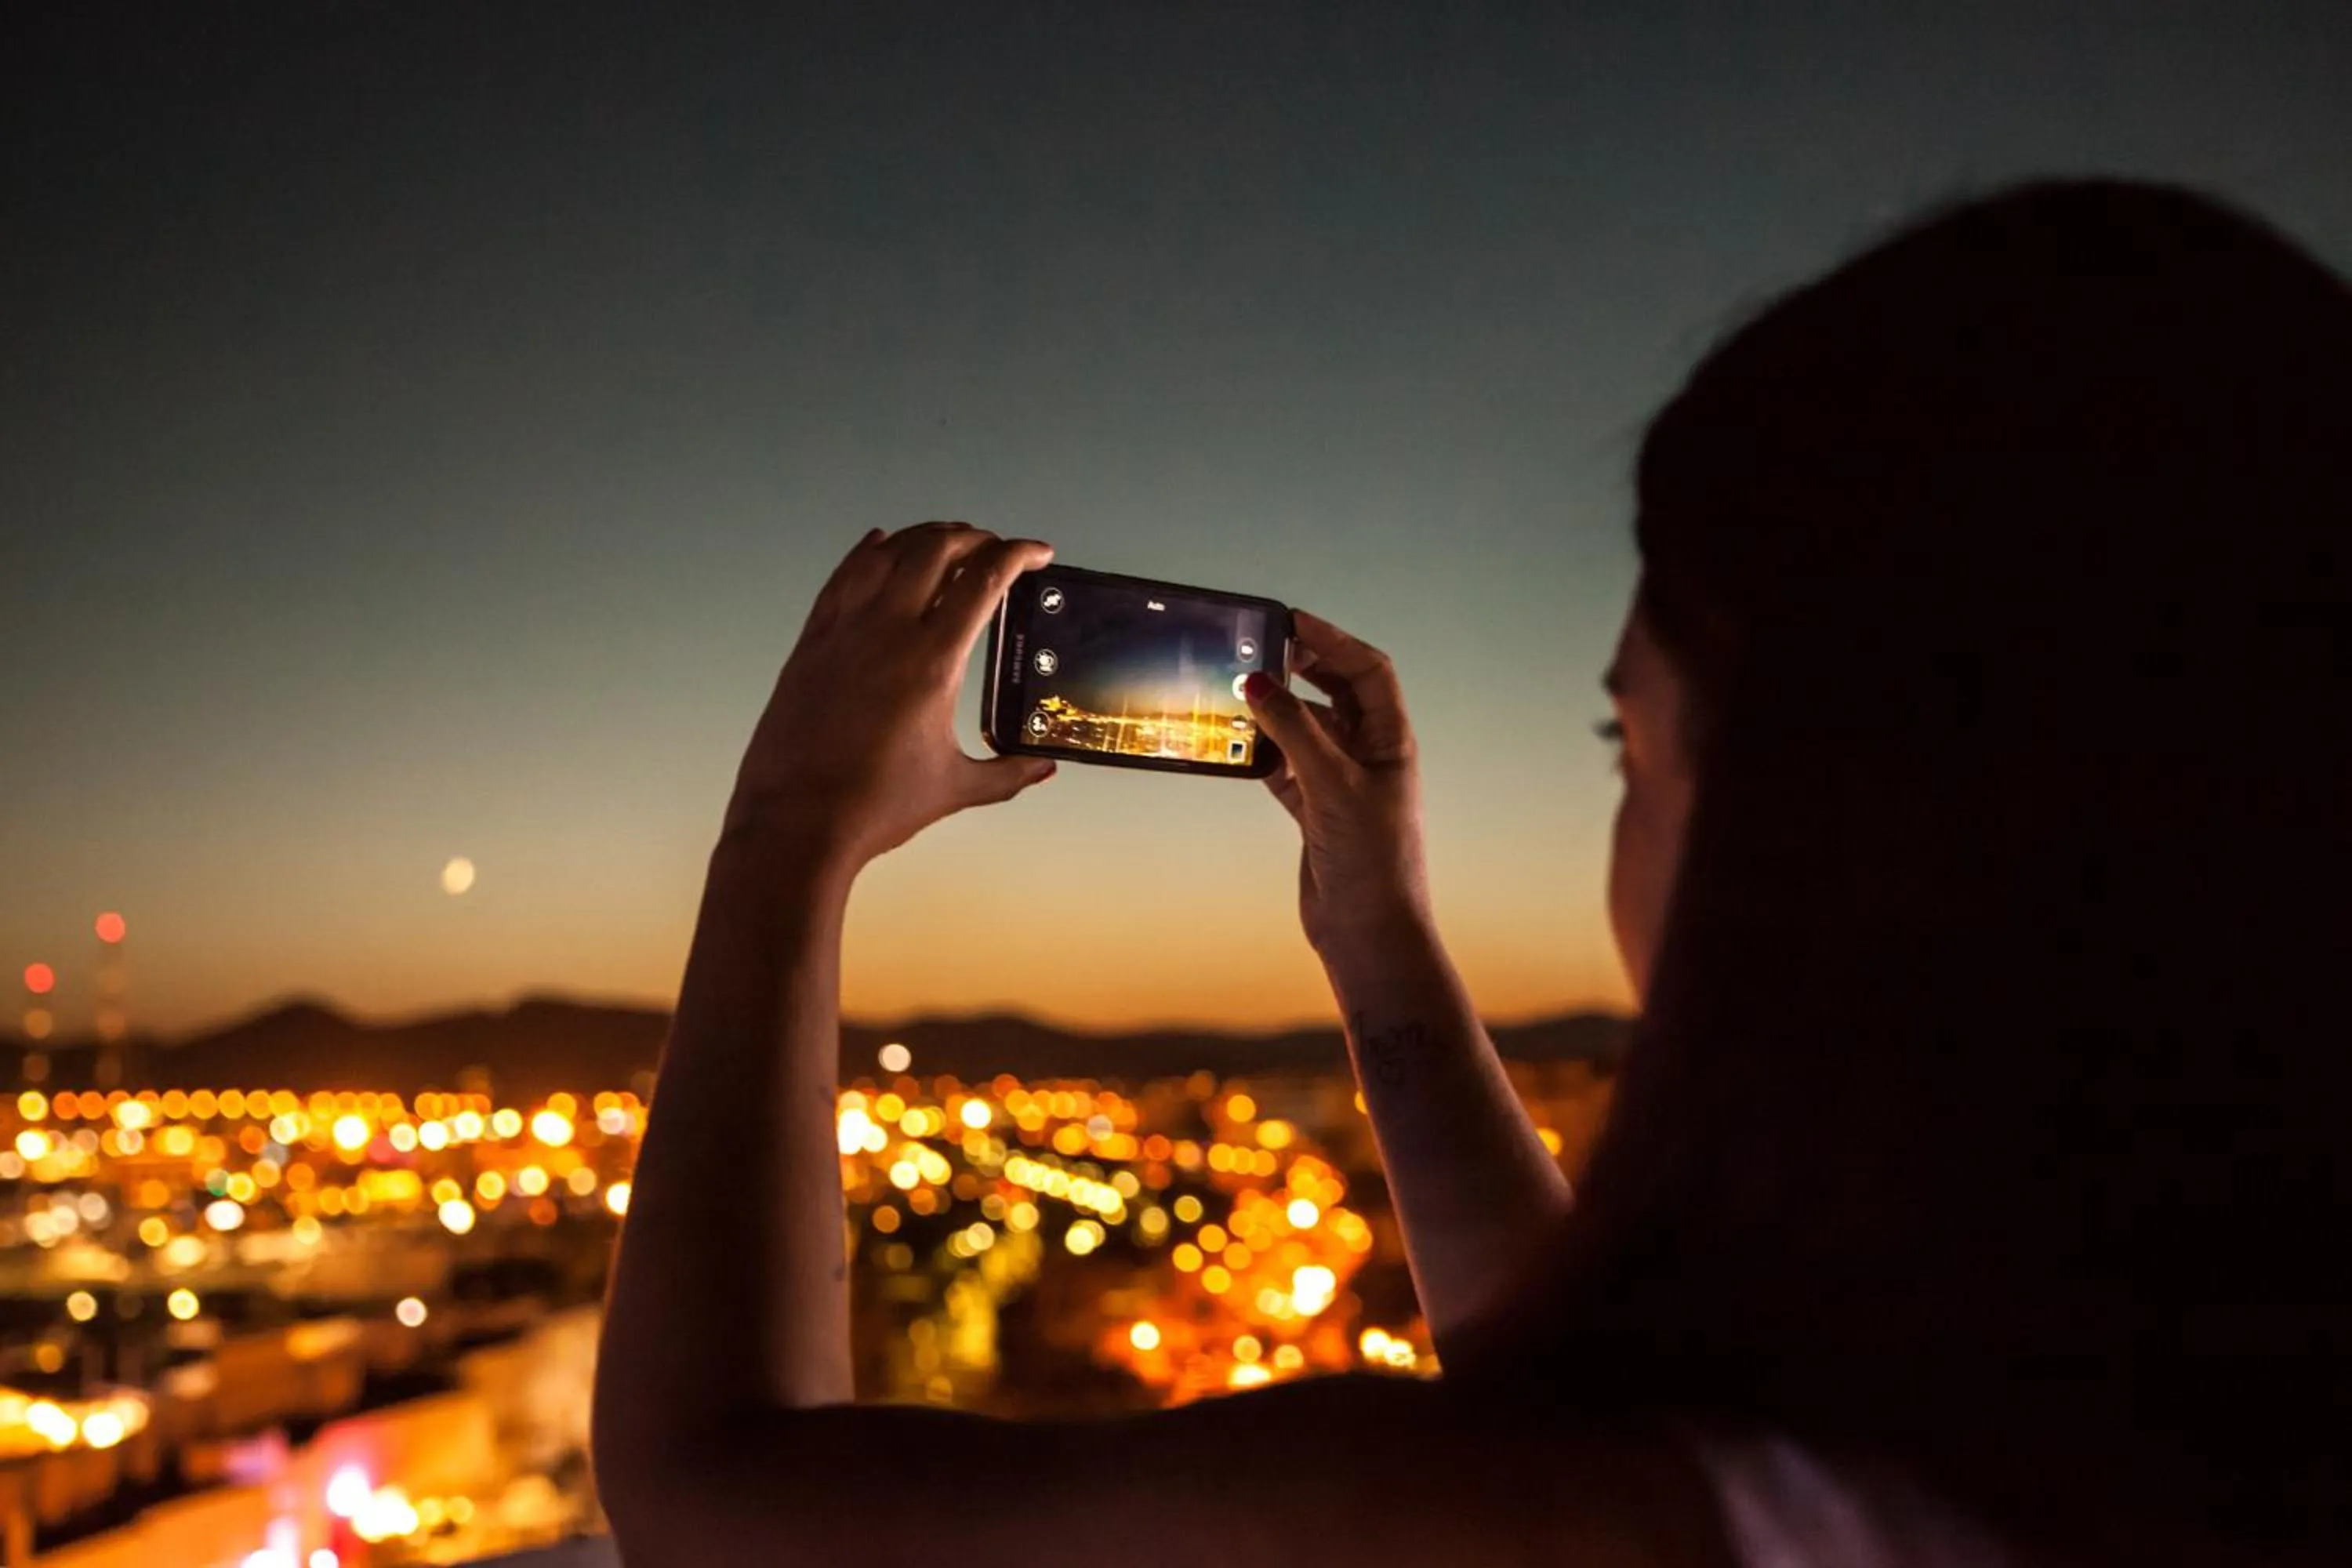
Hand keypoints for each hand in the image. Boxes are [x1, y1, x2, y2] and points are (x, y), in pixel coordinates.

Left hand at [726, 522, 1057, 868]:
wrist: (795, 822)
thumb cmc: (872, 807)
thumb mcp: (954, 788)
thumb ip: (1007, 773)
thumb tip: (1043, 769)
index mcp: (932, 662)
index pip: (984, 581)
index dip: (1016, 554)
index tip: (1037, 552)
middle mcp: (887, 632)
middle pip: (937, 550)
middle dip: (974, 538)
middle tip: (994, 548)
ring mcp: (844, 631)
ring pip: (887, 553)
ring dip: (923, 538)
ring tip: (946, 542)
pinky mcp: (812, 642)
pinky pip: (842, 577)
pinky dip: (867, 553)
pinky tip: (879, 544)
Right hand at [1242, 609, 1434, 954]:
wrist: (1368, 931)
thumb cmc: (1372, 860)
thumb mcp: (1331, 784)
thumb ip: (1293, 731)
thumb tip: (1257, 684)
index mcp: (1390, 741)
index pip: (1367, 671)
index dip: (1333, 641)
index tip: (1291, 621)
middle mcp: (1368, 756)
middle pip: (1334, 693)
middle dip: (1301, 669)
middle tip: (1259, 650)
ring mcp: (1340, 784)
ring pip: (1304, 730)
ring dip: (1275, 714)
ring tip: (1238, 695)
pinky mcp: (1314, 812)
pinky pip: (1284, 768)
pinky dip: (1261, 754)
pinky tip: (1236, 746)